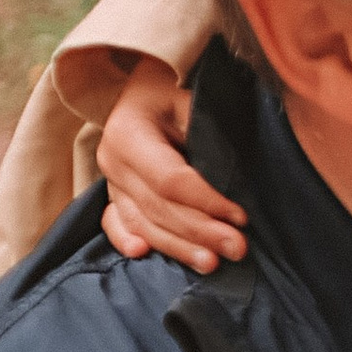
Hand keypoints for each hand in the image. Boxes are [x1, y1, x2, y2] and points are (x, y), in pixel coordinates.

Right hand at [98, 58, 245, 270]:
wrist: (148, 88)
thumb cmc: (177, 90)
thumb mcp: (193, 99)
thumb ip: (207, 134)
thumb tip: (235, 180)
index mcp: (128, 131)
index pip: (169, 179)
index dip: (206, 201)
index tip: (241, 216)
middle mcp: (112, 159)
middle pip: (158, 207)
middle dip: (200, 232)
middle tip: (238, 249)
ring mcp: (110, 180)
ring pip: (143, 223)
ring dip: (178, 248)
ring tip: (212, 264)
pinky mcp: (114, 195)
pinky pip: (116, 223)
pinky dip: (125, 240)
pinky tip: (142, 254)